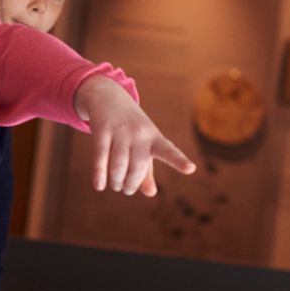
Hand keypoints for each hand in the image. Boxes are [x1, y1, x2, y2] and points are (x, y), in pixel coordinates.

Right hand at [73, 76, 196, 195]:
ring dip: (116, 181)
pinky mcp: (102, 130)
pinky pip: (101, 157)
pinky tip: (99, 186)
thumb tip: (151, 193)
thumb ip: (147, 171)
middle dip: (131, 185)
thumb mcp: (143, 146)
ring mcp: (121, 131)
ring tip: (116, 185)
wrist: (108, 96)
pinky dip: (99, 174)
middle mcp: (140, 134)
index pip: (168, 152)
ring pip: (119, 166)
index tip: (190, 169)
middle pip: (137, 168)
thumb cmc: (130, 128)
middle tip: (126, 189)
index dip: (179, 161)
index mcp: (154, 138)